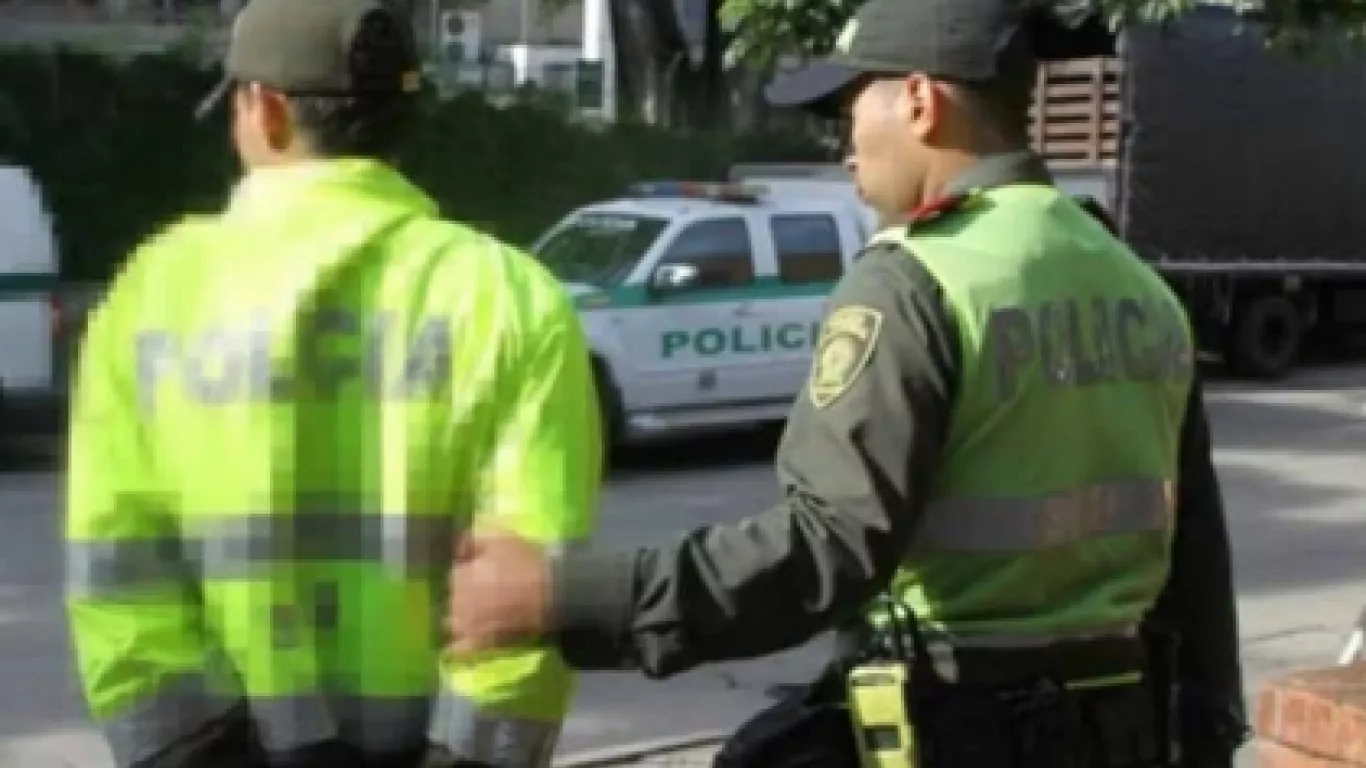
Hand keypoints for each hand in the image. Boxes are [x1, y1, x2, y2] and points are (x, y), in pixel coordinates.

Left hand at [445, 527, 551, 654]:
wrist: (552, 592)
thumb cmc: (526, 563)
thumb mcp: (499, 538)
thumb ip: (472, 541)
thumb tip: (457, 550)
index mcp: (460, 576)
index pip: (455, 576)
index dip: (470, 573)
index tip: (484, 573)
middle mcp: (457, 602)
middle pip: (454, 599)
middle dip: (465, 595)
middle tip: (486, 593)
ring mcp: (468, 626)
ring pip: (454, 623)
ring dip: (462, 618)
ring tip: (480, 616)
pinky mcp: (481, 644)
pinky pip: (459, 650)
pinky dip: (458, 647)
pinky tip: (465, 643)